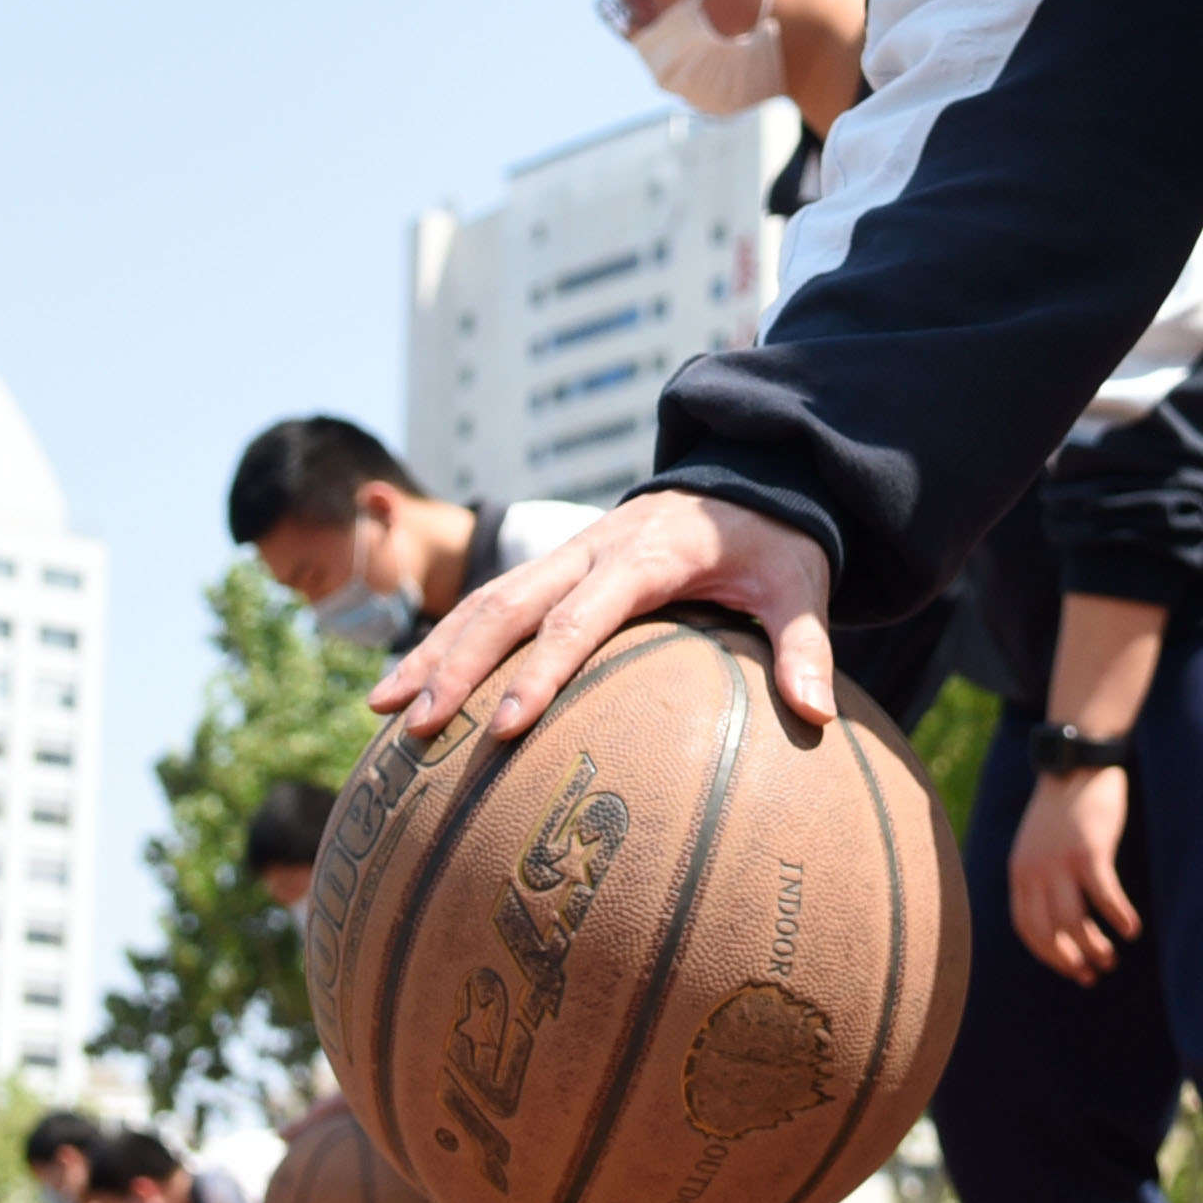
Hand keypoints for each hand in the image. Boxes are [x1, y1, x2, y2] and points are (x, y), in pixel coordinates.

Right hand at [361, 487, 837, 744]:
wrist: (743, 475)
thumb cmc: (771, 543)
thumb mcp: (801, 583)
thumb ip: (805, 646)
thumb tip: (820, 718)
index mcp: (647, 556)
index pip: (582, 618)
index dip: (543, 671)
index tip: (509, 727)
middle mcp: (592, 549)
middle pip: (509, 607)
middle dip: (457, 665)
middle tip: (419, 726)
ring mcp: (564, 554)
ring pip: (482, 602)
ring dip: (430, 653)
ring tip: (382, 712)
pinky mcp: (552, 567)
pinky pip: (486, 604)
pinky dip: (441, 644)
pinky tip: (403, 693)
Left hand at [1007, 762, 1139, 982]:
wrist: (1077, 763)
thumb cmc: (1064, 808)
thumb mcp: (1038, 845)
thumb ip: (1039, 877)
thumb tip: (1058, 919)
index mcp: (1020, 872)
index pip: (1027, 930)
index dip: (1049, 956)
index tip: (1071, 970)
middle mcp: (1035, 871)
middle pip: (1050, 933)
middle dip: (1071, 960)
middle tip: (1093, 974)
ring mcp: (1061, 862)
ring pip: (1074, 922)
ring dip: (1095, 947)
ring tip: (1111, 959)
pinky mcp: (1090, 851)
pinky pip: (1104, 896)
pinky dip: (1118, 917)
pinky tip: (1131, 929)